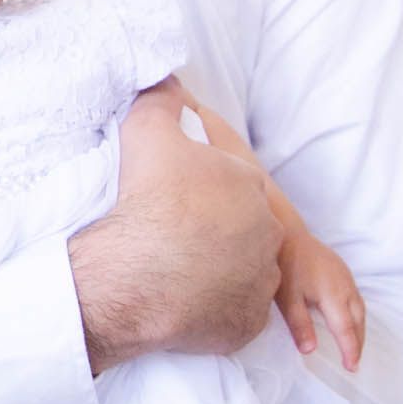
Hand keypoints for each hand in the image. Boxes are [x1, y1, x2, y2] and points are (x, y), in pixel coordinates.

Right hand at [71, 85, 281, 373]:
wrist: (135, 278)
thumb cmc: (145, 201)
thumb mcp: (145, 131)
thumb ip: (161, 99)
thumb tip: (167, 79)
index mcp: (249, 183)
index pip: (233, 179)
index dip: (202, 187)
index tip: (176, 197)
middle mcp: (267, 231)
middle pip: (243, 226)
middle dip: (215, 229)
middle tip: (174, 234)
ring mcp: (260, 281)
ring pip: (244, 270)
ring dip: (219, 269)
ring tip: (176, 270)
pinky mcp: (247, 323)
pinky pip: (234, 313)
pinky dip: (214, 308)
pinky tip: (184, 302)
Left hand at [275, 225, 365, 369]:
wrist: (288, 233)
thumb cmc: (285, 265)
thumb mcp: (287, 298)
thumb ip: (299, 325)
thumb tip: (310, 351)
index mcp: (333, 295)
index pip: (346, 330)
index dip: (350, 350)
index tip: (351, 368)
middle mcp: (345, 287)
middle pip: (358, 321)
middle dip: (358, 343)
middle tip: (354, 362)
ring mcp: (346, 277)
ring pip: (360, 309)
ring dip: (359, 329)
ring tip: (354, 346)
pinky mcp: (343, 271)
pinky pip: (356, 298)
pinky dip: (356, 314)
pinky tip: (348, 320)